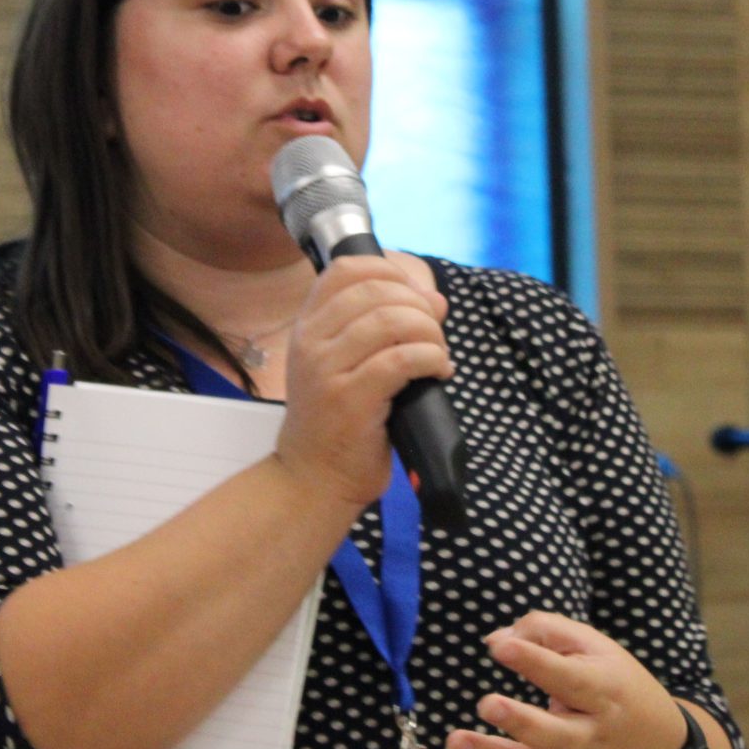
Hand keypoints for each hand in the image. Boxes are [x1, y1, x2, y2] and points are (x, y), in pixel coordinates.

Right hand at [274, 254, 450, 508]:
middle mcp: (310, 341)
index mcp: (308, 326)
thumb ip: (381, 328)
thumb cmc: (335, 423)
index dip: (390, 271)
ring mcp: (326, 370)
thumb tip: (436, 300)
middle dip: (419, 304)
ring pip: (390, 321)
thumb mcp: (344, 366)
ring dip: (429, 332)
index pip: (346, 269)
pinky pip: (401, 359)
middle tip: (435, 332)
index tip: (416, 297)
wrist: (312, 480)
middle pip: (376, 290)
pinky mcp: (350, 399)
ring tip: (438, 354)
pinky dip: (431, 358)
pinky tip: (440, 372)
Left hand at [437, 611, 687, 748]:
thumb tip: (496, 639)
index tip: (501, 647)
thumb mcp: (596, 647)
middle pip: (554, 736)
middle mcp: (588, 736)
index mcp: (603, 693)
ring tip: (455, 741)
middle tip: (487, 703)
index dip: (535, 662)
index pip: (569, 679)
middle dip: (520, 722)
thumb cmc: (615, 684)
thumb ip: (548, 631)